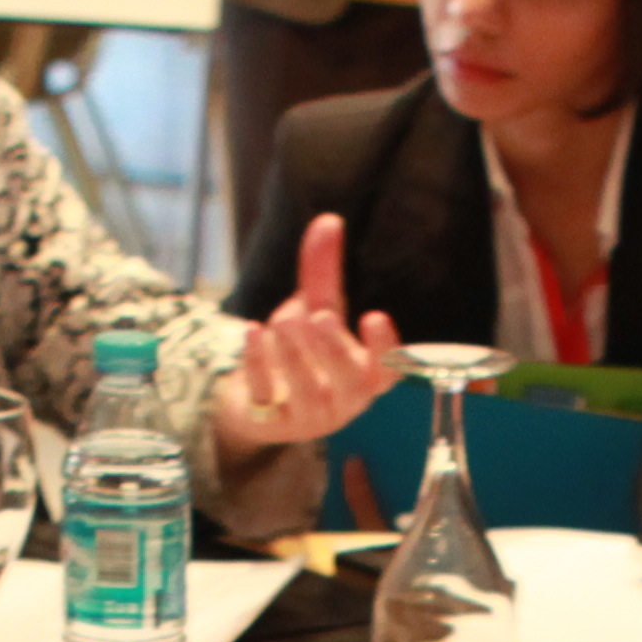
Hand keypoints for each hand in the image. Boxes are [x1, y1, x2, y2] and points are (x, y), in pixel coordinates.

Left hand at [206, 210, 403, 451]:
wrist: (258, 399)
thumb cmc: (302, 353)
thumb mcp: (315, 310)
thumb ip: (324, 272)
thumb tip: (329, 219)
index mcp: (365, 375)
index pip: (387, 368)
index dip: (386, 348)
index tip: (375, 316)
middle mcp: (343, 400)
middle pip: (350, 385)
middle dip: (335, 352)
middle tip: (320, 318)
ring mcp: (308, 416)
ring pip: (308, 394)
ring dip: (297, 359)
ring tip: (284, 323)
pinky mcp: (271, 421)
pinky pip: (267, 396)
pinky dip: (259, 364)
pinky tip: (254, 332)